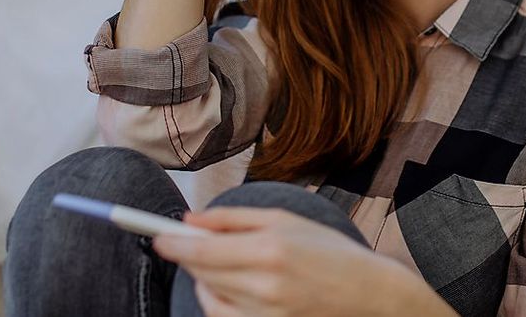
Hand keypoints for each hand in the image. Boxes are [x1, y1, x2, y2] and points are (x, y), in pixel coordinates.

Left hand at [152, 206, 450, 316]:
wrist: (368, 295)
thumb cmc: (329, 251)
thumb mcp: (285, 220)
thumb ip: (234, 219)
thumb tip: (191, 219)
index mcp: (270, 249)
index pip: (202, 250)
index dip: (173, 244)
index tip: (157, 237)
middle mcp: (265, 285)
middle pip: (201, 273)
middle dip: (188, 256)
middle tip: (191, 242)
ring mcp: (265, 314)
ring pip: (210, 296)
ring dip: (205, 278)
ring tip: (227, 264)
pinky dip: (218, 301)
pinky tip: (232, 287)